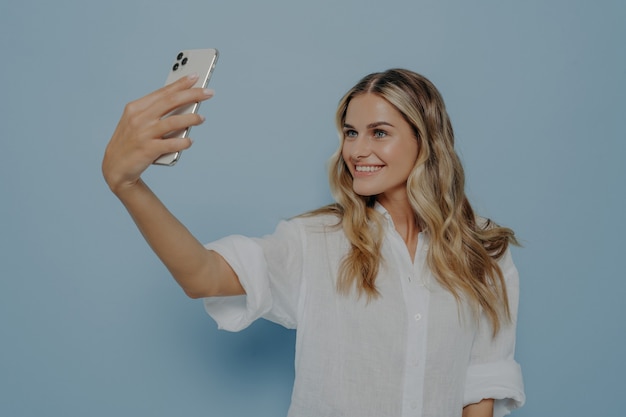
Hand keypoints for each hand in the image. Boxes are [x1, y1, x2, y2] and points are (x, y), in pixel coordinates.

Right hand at [102, 73, 213, 194]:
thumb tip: (184, 105)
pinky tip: (190, 141)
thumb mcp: (136, 122)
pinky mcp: (148, 150)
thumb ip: (155, 113)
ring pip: (174, 121)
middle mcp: (139, 118)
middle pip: (171, 101)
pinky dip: (184, 142)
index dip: (181, 84)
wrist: (115, 168)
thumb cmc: (131, 142)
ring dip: (192, 118)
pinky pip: (172, 144)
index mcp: (135, 108)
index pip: (163, 92)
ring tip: (202, 118)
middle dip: (193, 94)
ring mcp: (143, 134)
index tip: (196, 77)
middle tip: (209, 93)